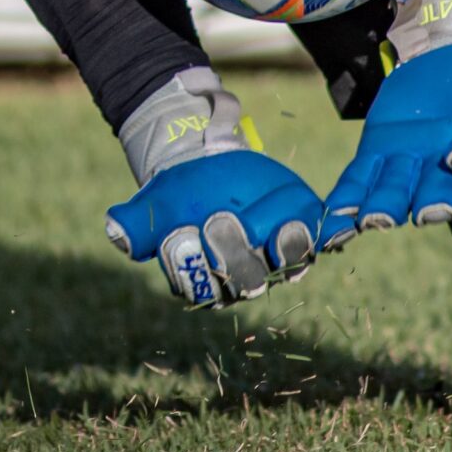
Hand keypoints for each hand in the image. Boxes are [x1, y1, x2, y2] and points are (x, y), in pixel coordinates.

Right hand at [103, 66, 323, 306]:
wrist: (209, 167)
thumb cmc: (179, 194)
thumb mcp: (153, 205)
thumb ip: (135, 223)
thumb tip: (115, 230)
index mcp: (205, 282)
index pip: (207, 284)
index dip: (201, 259)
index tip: (191, 228)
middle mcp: (245, 277)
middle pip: (248, 274)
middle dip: (238, 247)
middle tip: (225, 216)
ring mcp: (277, 255)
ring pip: (287, 257)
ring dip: (288, 240)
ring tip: (285, 222)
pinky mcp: (303, 227)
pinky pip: (319, 235)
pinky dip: (329, 231)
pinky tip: (335, 225)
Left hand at [320, 35, 451, 236]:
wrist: (439, 58)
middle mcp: (442, 166)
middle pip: (435, 192)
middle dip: (427, 204)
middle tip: (419, 213)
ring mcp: (406, 165)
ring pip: (393, 194)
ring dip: (382, 209)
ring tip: (369, 220)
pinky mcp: (375, 155)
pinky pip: (358, 183)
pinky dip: (344, 202)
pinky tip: (331, 222)